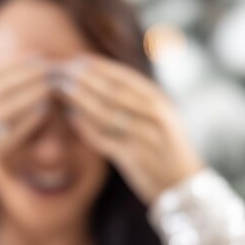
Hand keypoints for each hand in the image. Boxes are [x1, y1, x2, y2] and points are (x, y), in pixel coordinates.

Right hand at [0, 56, 49, 203]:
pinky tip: (42, 113)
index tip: (33, 58)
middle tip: (49, 67)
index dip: (13, 64)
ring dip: (31, 94)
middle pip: (1, 87)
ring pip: (7, 107)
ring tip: (50, 86)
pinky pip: (9, 135)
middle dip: (28, 75)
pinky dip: (27, 123)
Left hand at [56, 54, 203, 204]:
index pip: (126, 79)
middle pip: (113, 93)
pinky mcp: (134, 159)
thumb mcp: (160, 119)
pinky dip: (87, 128)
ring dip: (81, 100)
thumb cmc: (167, 151)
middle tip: (62, 70)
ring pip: (107, 114)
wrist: (183, 185)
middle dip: (86, 79)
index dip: (100, 67)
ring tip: (61, 90)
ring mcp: (144, 138)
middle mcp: (154, 117)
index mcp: (160, 103)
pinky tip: (71, 118)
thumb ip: (138, 103)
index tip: (78, 59)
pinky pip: (106, 140)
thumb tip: (105, 84)